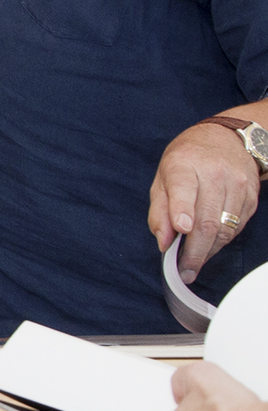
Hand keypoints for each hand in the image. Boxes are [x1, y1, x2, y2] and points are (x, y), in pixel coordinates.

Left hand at [149, 117, 262, 279]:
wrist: (225, 140)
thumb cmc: (187, 161)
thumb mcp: (162, 178)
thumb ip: (159, 210)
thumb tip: (163, 242)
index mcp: (185, 164)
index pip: (184, 188)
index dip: (182, 210)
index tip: (181, 230)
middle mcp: (215, 174)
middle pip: (207, 218)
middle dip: (195, 250)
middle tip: (184, 271)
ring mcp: (237, 185)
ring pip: (225, 228)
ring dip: (208, 251)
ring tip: (193, 266)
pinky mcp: (251, 198)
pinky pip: (237, 227)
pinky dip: (221, 242)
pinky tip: (209, 248)